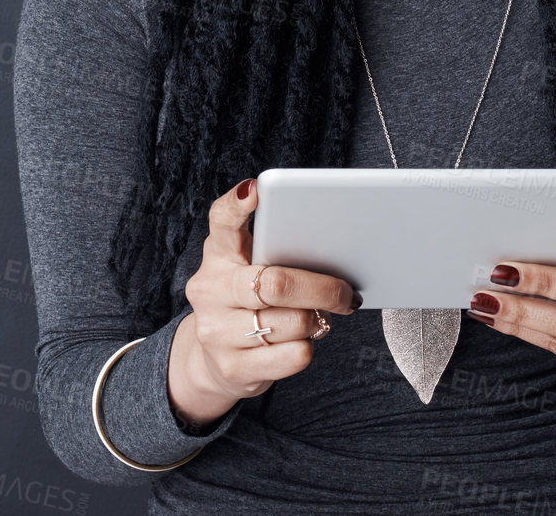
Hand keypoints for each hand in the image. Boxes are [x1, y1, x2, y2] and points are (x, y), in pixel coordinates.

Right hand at [167, 176, 360, 428]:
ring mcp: (216, 330)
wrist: (217, 359)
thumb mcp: (249, 269)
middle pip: (276, 283)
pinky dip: (309, 346)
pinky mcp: (232, 365)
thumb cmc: (247, 302)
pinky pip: (294, 355)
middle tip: (345, 292)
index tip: (256, 191)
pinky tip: (302, 340)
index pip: (222, 221)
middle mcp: (210, 288)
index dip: (237, 205)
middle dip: (323, 288)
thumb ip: (274, 254)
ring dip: (316, 321)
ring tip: (316, 318)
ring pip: (292, 322)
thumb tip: (334, 251)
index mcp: (218, 253)